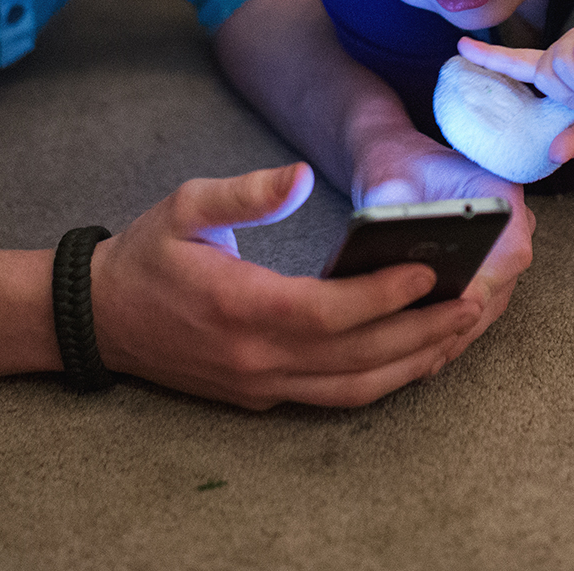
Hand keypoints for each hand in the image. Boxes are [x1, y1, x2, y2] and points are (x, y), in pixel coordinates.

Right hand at [90, 163, 482, 408]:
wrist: (99, 318)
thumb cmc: (146, 255)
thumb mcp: (185, 204)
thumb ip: (246, 192)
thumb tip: (299, 175)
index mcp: (238, 306)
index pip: (326, 312)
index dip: (383, 296)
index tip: (429, 271)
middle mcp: (254, 358)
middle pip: (356, 358)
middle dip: (421, 331)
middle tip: (474, 300)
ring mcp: (260, 385)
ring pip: (353, 388)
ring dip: (413, 362)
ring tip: (461, 327)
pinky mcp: (262, 397)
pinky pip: (336, 396)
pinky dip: (384, 379)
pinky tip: (419, 352)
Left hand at [353, 131, 534, 372]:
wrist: (403, 165)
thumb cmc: (399, 164)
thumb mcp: (391, 176)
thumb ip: (391, 203)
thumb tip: (384, 236)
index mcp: (502, 194)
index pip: (510, 248)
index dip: (486, 282)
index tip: (459, 305)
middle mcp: (514, 230)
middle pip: (500, 289)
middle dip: (462, 322)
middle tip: (428, 353)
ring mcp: (504, 258)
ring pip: (489, 308)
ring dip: (457, 335)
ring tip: (421, 364)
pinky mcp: (488, 277)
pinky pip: (477, 312)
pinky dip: (451, 333)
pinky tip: (422, 358)